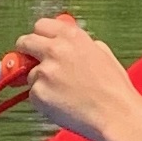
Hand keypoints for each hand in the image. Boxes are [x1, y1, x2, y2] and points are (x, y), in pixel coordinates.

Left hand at [16, 17, 133, 140]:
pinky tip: (63, 104)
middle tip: (32, 64)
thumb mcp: (103, 54)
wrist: (116, 114)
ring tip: (64, 94)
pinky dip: (44, 100)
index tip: (39, 45)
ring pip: (30, 74)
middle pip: (25, 42)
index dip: (40, 37)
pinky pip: (33, 95)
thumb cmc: (114, 89)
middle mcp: (55, 49)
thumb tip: (67, 46)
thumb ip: (82, 45)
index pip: (41, 26)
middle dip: (26, 53)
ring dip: (40, 82)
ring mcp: (45, 71)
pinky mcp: (38, 93)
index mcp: (72, 36)